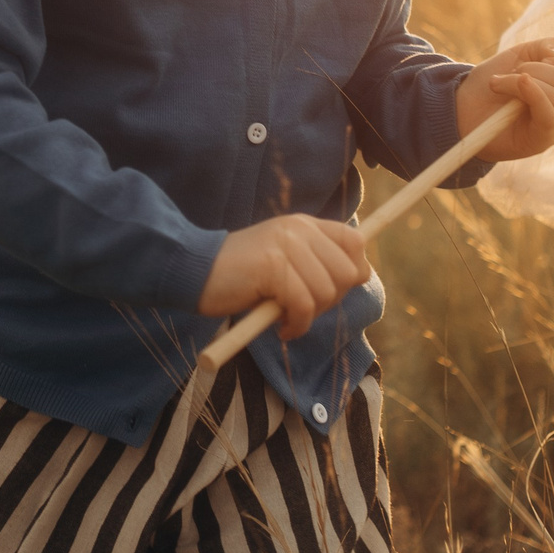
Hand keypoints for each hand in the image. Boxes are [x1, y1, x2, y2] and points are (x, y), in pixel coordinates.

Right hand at [198, 215, 371, 340]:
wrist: (194, 271)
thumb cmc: (240, 274)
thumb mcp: (284, 259)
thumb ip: (316, 262)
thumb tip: (359, 276)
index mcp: (304, 225)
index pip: (355, 241)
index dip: (354, 270)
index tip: (333, 291)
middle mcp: (299, 230)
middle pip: (348, 272)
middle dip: (331, 301)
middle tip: (303, 309)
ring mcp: (286, 246)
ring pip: (326, 293)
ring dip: (309, 316)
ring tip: (285, 317)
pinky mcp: (273, 267)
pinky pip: (304, 306)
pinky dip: (296, 326)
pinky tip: (279, 328)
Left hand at [456, 38, 553, 161]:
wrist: (462, 106)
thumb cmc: (493, 82)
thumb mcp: (519, 55)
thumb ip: (544, 47)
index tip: (547, 57)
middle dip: (539, 67)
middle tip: (515, 71)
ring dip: (522, 79)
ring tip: (498, 82)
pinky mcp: (540, 141)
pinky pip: (548, 114)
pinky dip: (531, 93)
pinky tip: (508, 85)